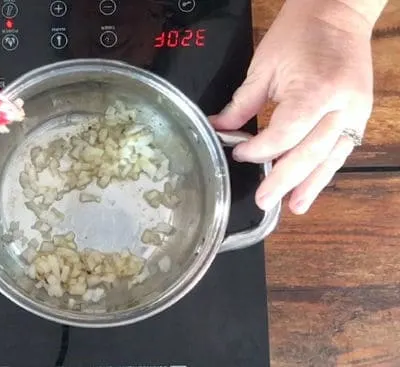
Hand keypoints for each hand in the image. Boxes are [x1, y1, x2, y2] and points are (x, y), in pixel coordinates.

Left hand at [209, 0, 374, 214]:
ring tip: (294, 207)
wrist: (338, 12)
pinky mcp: (359, 114)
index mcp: (315, 91)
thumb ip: (242, 104)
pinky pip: (341, 149)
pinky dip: (324, 169)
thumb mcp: (263, 67)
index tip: (239, 154)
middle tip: (263, 200)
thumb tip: (219, 129)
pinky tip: (311, 186)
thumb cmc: (298, 34)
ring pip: (331, 157)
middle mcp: (341, 106)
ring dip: (310, 185)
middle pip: (309, 154)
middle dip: (283, 180)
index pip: (283, 135)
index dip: (259, 150)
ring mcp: (355, 112)